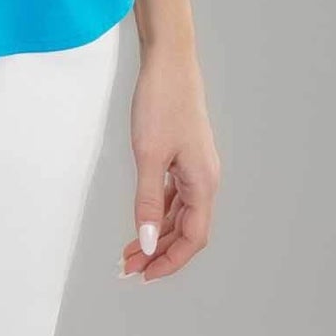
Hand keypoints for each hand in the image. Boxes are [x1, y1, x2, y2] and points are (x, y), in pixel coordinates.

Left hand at [120, 42, 219, 283]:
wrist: (169, 60)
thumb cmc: (162, 101)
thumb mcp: (149, 155)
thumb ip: (148, 202)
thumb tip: (148, 244)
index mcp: (204, 183)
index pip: (193, 238)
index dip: (170, 261)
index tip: (144, 275)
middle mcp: (205, 178)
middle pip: (187, 230)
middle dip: (160, 252)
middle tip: (129, 266)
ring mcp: (196, 166)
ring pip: (180, 213)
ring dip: (157, 233)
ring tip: (130, 249)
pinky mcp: (185, 154)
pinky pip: (175, 194)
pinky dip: (159, 211)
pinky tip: (143, 218)